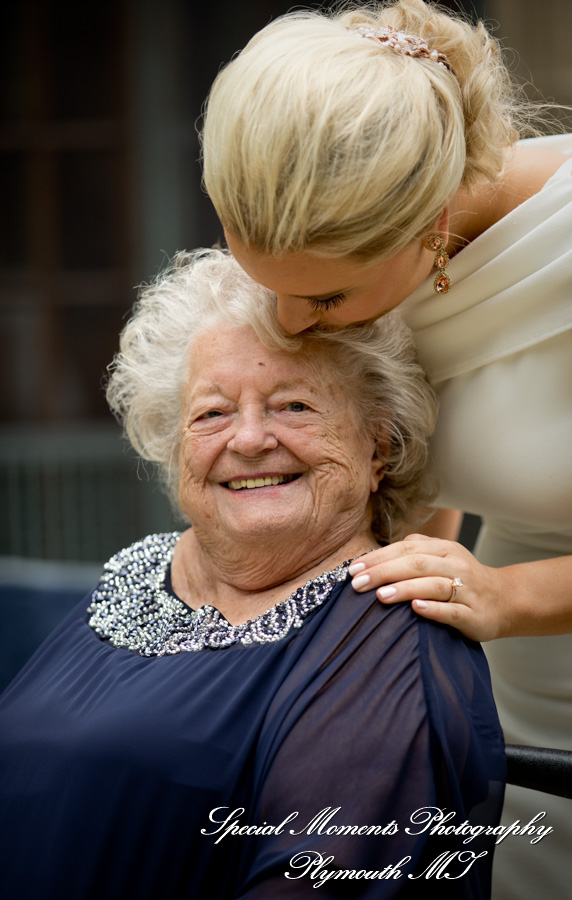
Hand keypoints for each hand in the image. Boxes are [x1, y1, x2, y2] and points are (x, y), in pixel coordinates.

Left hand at [349, 534, 511, 641]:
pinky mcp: (475, 614)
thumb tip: (374, 554)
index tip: (353, 569)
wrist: (506, 600)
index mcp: (444, 549)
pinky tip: (416, 609)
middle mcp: (456, 565)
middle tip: (357, 583)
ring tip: (380, 595)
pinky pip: (453, 610)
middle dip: (384, 572)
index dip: (378, 557)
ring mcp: (467, 590)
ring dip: (406, 588)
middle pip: (416, 563)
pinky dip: (434, 608)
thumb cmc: (463, 580)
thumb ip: (414, 551)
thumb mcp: (442, 558)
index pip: (406, 548)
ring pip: (434, 585)